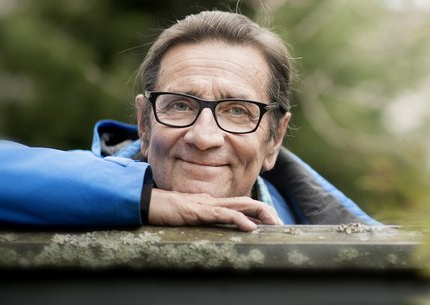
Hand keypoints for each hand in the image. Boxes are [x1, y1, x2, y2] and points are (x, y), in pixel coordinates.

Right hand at [148, 188, 283, 231]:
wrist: (148, 203)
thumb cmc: (166, 211)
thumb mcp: (189, 217)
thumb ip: (203, 219)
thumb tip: (216, 226)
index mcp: (212, 203)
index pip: (240, 205)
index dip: (258, 212)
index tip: (271, 224)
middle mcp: (213, 201)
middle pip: (245, 202)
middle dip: (266, 211)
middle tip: (281, 223)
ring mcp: (207, 204)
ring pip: (239, 205)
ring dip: (260, 214)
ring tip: (275, 223)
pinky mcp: (199, 211)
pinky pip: (222, 215)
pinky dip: (238, 220)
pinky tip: (250, 228)